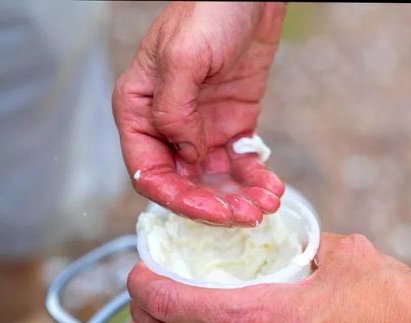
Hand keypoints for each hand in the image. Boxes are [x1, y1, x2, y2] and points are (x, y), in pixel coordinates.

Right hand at [113, 2, 285, 225]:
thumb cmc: (207, 11)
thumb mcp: (184, 57)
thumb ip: (174, 111)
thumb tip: (187, 156)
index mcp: (139, 111)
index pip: (149, 172)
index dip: (177, 199)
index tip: (210, 211)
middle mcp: (167, 126)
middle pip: (184, 184)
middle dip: (213, 205)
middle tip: (245, 215)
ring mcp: (201, 128)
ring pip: (214, 180)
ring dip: (238, 199)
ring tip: (266, 204)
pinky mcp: (232, 125)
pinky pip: (240, 163)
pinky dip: (255, 180)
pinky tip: (271, 187)